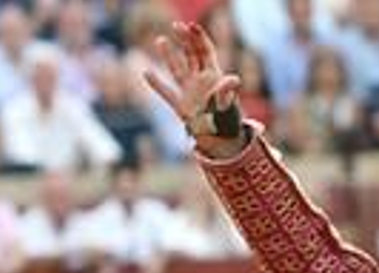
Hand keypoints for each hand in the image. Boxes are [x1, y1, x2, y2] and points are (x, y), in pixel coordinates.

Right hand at [142, 21, 241, 148]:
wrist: (221, 140)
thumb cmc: (228, 122)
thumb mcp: (229, 106)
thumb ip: (227, 92)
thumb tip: (233, 79)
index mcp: (215, 78)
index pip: (206, 52)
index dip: (199, 38)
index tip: (191, 26)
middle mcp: (201, 81)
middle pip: (191, 55)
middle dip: (185, 40)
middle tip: (176, 26)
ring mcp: (189, 92)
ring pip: (177, 69)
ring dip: (169, 55)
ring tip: (161, 40)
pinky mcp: (180, 106)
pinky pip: (166, 92)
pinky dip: (156, 84)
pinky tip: (145, 72)